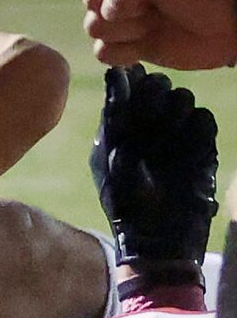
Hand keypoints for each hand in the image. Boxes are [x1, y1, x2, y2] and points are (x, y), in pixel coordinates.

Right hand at [84, 0, 236, 69]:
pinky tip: (147, 44)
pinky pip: (102, 51)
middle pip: (91, 0)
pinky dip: (126, 52)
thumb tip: (104, 12)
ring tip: (154, 23)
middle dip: (124, 9)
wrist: (229, 28)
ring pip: (94, 26)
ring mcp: (117, 13)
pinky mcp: (121, 42)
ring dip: (128, 30)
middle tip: (154, 6)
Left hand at [91, 64, 218, 269]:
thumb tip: (114, 82)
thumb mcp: (111, 164)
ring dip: (175, 107)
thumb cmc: (125, 204)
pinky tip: (188, 143)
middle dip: (153, 89)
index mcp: (118, 127)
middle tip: (149, 110)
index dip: (127, 79)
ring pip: (181, 98)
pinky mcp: (201, 148)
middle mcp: (147, 126)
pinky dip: (198, 125)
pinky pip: (204, 119)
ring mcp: (175, 135)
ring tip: (166, 131)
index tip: (128, 81)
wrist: (158, 238)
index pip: (124, 87)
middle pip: (156, 85)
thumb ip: (114, 123)